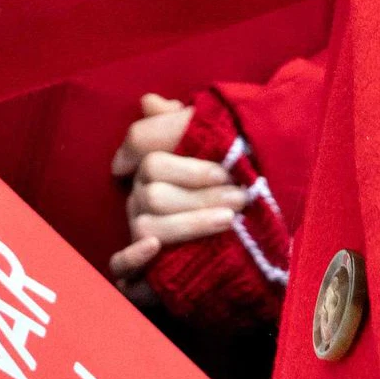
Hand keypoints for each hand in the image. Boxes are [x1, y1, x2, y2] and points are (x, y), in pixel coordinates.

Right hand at [104, 94, 242, 282]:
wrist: (260, 246)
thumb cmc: (234, 187)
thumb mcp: (217, 147)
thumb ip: (181, 122)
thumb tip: (150, 102)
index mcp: (154, 175)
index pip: (152, 162)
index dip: (190, 169)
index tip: (225, 171)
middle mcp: (141, 205)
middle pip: (153, 195)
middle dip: (200, 196)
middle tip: (240, 197)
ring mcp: (141, 239)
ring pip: (146, 228)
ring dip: (188, 224)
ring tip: (229, 220)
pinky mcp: (142, 276)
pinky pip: (119, 268)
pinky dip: (132, 259)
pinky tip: (156, 249)